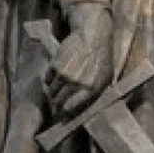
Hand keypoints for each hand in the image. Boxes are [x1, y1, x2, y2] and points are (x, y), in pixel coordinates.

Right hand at [44, 5, 113, 121]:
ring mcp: (66, 75)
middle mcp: (78, 83)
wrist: (92, 36)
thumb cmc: (101, 58)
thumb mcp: (106, 78)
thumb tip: (83, 110)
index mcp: (92, 89)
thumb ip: (96, 94)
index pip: (73, 109)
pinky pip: (47, 80)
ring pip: (52, 92)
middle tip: (57, 106)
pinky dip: (49, 81)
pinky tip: (56, 77)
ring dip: (53, 93)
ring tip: (57, 90)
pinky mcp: (56, 65)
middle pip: (60, 102)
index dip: (66, 115)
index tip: (63, 117)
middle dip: (57, 106)